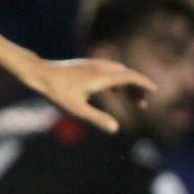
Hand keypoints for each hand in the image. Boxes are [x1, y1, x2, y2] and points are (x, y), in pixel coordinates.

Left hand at [24, 58, 155, 134]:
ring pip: (119, 72)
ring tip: (133, 99)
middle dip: (139, 87)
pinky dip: (118, 81)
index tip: (155, 91)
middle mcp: (101, 67)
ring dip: (129, 84)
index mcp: (102, 77)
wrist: (39, 74)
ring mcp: (93, 65)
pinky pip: (109, 71)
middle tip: (144, 104)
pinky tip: (113, 92)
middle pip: (127, 74)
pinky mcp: (86, 66)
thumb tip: (116, 129)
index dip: (144, 84)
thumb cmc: (56, 93)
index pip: (131, 77)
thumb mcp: (76, 110)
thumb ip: (97, 118)